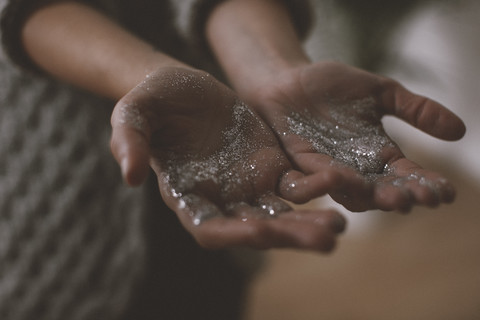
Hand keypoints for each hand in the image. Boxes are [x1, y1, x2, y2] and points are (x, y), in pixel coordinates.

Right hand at [110, 67, 345, 250]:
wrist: (184, 86)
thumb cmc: (154, 100)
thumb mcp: (134, 112)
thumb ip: (129, 141)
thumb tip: (130, 176)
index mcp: (187, 195)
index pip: (209, 227)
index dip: (233, 233)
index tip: (260, 231)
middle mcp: (220, 200)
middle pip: (255, 228)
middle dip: (287, 235)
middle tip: (325, 240)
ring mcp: (247, 186)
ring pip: (281, 212)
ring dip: (308, 222)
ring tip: (340, 226)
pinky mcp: (269, 168)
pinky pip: (294, 186)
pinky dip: (314, 190)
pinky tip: (340, 188)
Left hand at [244, 62, 465, 211]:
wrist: (289, 79)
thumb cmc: (331, 86)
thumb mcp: (381, 93)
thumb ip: (415, 110)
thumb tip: (461, 131)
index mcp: (377, 154)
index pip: (406, 175)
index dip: (426, 184)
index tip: (447, 193)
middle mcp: (354, 168)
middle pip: (382, 191)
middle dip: (403, 195)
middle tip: (422, 199)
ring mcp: (326, 169)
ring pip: (349, 192)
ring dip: (370, 196)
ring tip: (392, 199)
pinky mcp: (298, 163)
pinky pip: (312, 178)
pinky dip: (328, 180)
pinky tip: (345, 178)